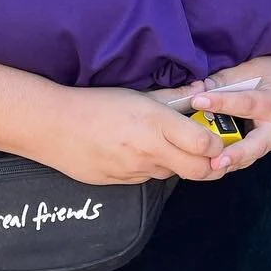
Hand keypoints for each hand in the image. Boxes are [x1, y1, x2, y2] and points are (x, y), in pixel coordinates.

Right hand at [30, 85, 224, 185]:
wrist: (52, 126)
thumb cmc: (94, 104)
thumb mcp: (137, 94)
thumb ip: (173, 96)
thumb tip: (202, 88)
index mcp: (156, 122)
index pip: (204, 144)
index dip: (217, 144)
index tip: (217, 138)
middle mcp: (150, 149)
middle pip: (199, 170)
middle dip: (212, 166)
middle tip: (211, 155)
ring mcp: (135, 169)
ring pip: (173, 175)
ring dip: (179, 165)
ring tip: (170, 147)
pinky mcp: (122, 182)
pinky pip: (148, 178)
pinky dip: (153, 168)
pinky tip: (140, 152)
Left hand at [182, 30, 270, 174]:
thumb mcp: (251, 70)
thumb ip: (224, 80)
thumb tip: (196, 90)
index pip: (245, 103)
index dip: (220, 102)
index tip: (197, 101)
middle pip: (255, 145)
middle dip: (235, 154)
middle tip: (216, 161)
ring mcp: (270, 141)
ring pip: (249, 157)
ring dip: (229, 164)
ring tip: (207, 168)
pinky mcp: (262, 148)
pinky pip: (245, 159)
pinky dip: (228, 163)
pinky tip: (209, 166)